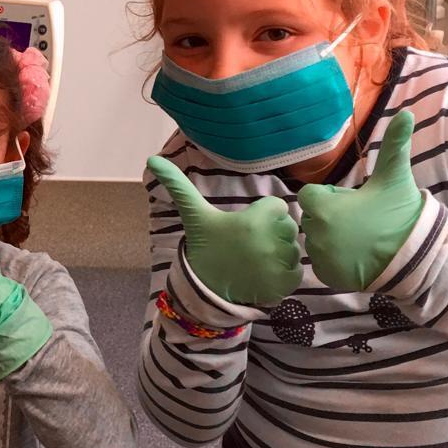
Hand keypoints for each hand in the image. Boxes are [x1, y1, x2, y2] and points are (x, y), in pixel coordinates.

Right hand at [146, 157, 301, 305]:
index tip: (246, 224)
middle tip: (250, 242)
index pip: (278, 206)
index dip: (263, 214)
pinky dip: (285, 273)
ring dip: (280, 252)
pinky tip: (264, 272)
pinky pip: (297, 270)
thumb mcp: (194, 214)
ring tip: (256, 258)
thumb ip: (177, 185)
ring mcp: (279, 264)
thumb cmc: (204, 245)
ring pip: (294, 248)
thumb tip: (150, 159)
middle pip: (288, 226)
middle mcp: (270, 241)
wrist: (205, 288)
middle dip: (273, 232)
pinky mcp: (285, 284)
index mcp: (254, 220)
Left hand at [297, 110, 424, 291]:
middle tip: (360, 221)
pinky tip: (357, 256)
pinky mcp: (327, 277)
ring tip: (360, 239)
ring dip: (332, 238)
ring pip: (317, 241)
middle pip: (312, 218)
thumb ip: (394, 144)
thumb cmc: (400, 211)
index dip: (329, 197)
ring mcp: (320, 257)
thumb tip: (406, 112)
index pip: (310, 196)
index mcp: (322, 207)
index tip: (352, 202)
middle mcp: (315, 233)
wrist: (417, 255)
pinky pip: (322, 264)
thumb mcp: (394, 176)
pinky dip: (335, 261)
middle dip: (331, 217)